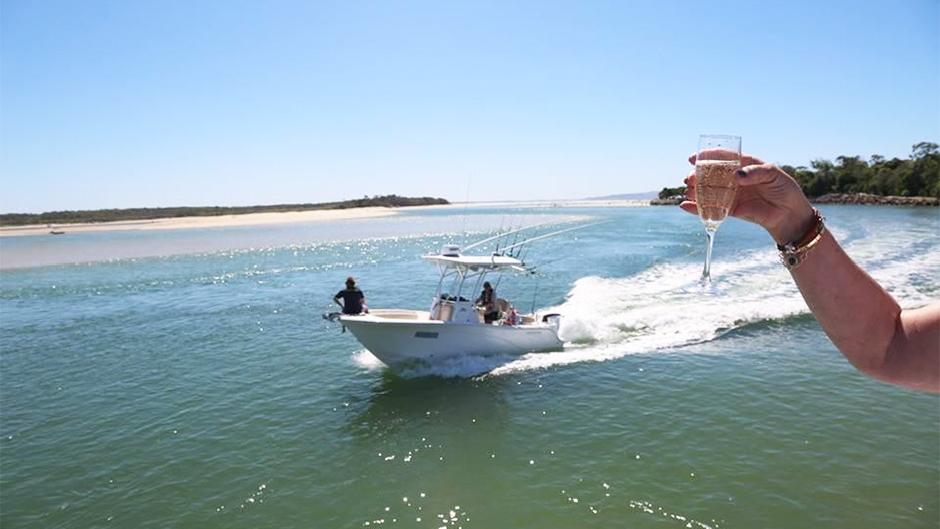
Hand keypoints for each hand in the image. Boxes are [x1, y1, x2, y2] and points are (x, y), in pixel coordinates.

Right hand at [680, 152, 815, 243]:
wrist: (790, 214)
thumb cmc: (785, 189)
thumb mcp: (774, 174)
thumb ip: (755, 172)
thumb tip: (736, 176)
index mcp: (744, 165)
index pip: (723, 157)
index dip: (707, 156)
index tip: (692, 157)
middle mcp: (735, 179)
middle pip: (711, 175)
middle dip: (697, 176)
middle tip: (690, 178)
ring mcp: (732, 195)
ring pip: (708, 191)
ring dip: (695, 191)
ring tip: (688, 190)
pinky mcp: (731, 211)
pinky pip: (712, 209)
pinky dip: (697, 209)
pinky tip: (685, 206)